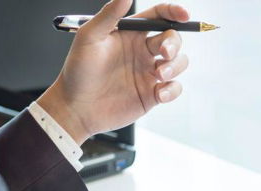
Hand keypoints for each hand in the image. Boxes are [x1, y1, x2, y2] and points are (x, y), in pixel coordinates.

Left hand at [36, 0, 190, 143]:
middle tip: (164, 53)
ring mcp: (149, 73)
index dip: (173, 12)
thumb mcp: (89, 37)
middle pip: (173, 39)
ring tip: (159, 75)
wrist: (77, 107)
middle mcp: (143, 52)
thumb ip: (109, 15)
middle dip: (174, 44)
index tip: (183, 14)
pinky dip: (172, 90)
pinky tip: (160, 94)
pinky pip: (174, 88)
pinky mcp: (153, 95)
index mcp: (130, 34)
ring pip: (179, 63)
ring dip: (175, 66)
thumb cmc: (78, 71)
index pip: (158, 17)